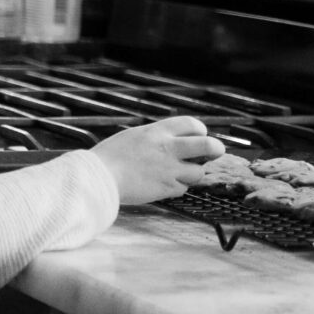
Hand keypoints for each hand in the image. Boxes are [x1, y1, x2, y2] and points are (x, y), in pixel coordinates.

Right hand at [91, 116, 226, 205]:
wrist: (97, 178)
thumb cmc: (108, 158)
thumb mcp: (133, 137)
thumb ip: (155, 138)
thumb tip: (170, 142)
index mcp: (157, 132)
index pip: (193, 124)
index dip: (200, 131)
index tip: (198, 137)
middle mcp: (168, 148)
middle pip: (209, 145)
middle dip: (216, 149)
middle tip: (213, 153)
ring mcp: (169, 169)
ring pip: (199, 172)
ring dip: (191, 174)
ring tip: (177, 174)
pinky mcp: (166, 188)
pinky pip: (182, 189)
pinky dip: (175, 188)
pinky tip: (161, 185)